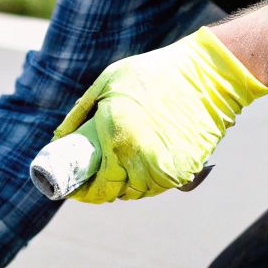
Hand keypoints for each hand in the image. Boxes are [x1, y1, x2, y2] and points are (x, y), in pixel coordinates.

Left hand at [51, 27, 267, 202]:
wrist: (207, 75)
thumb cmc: (153, 74)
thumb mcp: (107, 83)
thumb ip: (80, 113)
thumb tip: (60, 138)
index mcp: (116, 140)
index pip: (96, 185)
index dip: (84, 191)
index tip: (77, 187)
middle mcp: (140, 159)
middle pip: (116, 193)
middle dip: (102, 191)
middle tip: (94, 182)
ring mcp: (165, 168)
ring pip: (139, 193)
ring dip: (126, 188)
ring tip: (117, 174)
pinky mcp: (185, 170)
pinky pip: (161, 186)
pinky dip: (149, 182)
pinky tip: (142, 170)